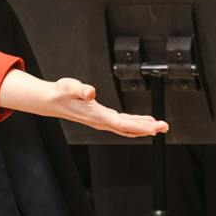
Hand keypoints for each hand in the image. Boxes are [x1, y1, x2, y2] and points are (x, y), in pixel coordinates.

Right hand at [38, 77, 168, 138]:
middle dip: (147, 129)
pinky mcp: (102, 117)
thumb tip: (90, 92)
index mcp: (96, 115)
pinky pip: (123, 123)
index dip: (139, 127)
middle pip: (128, 128)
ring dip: (143, 127)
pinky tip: (143, 122)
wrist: (51, 101)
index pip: (122, 124)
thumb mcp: (69, 86)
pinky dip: (135, 123)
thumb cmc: (61, 93)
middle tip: (164, 127)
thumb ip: (81, 89)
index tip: (153, 128)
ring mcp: (102, 121)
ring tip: (159, 126)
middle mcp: (101, 121)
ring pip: (127, 127)